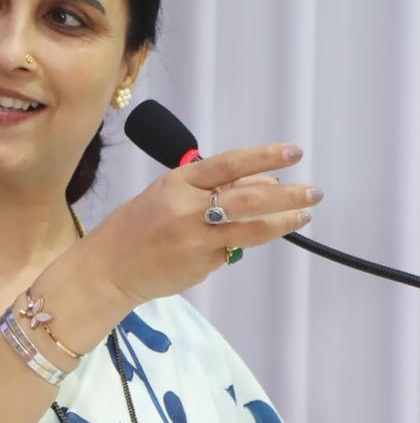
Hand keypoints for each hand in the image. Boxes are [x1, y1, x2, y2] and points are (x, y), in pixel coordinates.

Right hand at [92, 142, 318, 305]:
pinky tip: (224, 247)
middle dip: (288, 195)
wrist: (108, 268)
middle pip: (249, 198)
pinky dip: (234, 247)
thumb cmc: (137, 226)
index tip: (294, 154)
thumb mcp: (169, 195)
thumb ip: (212, 188)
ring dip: (282, 222)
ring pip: (250, 229)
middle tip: (314, 192)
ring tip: (303, 216)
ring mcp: (196, 240)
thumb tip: (262, 183)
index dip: (265, 157)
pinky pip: (228, 253)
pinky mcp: (200, 266)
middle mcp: (188, 209)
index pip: (231, 164)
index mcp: (179, 183)